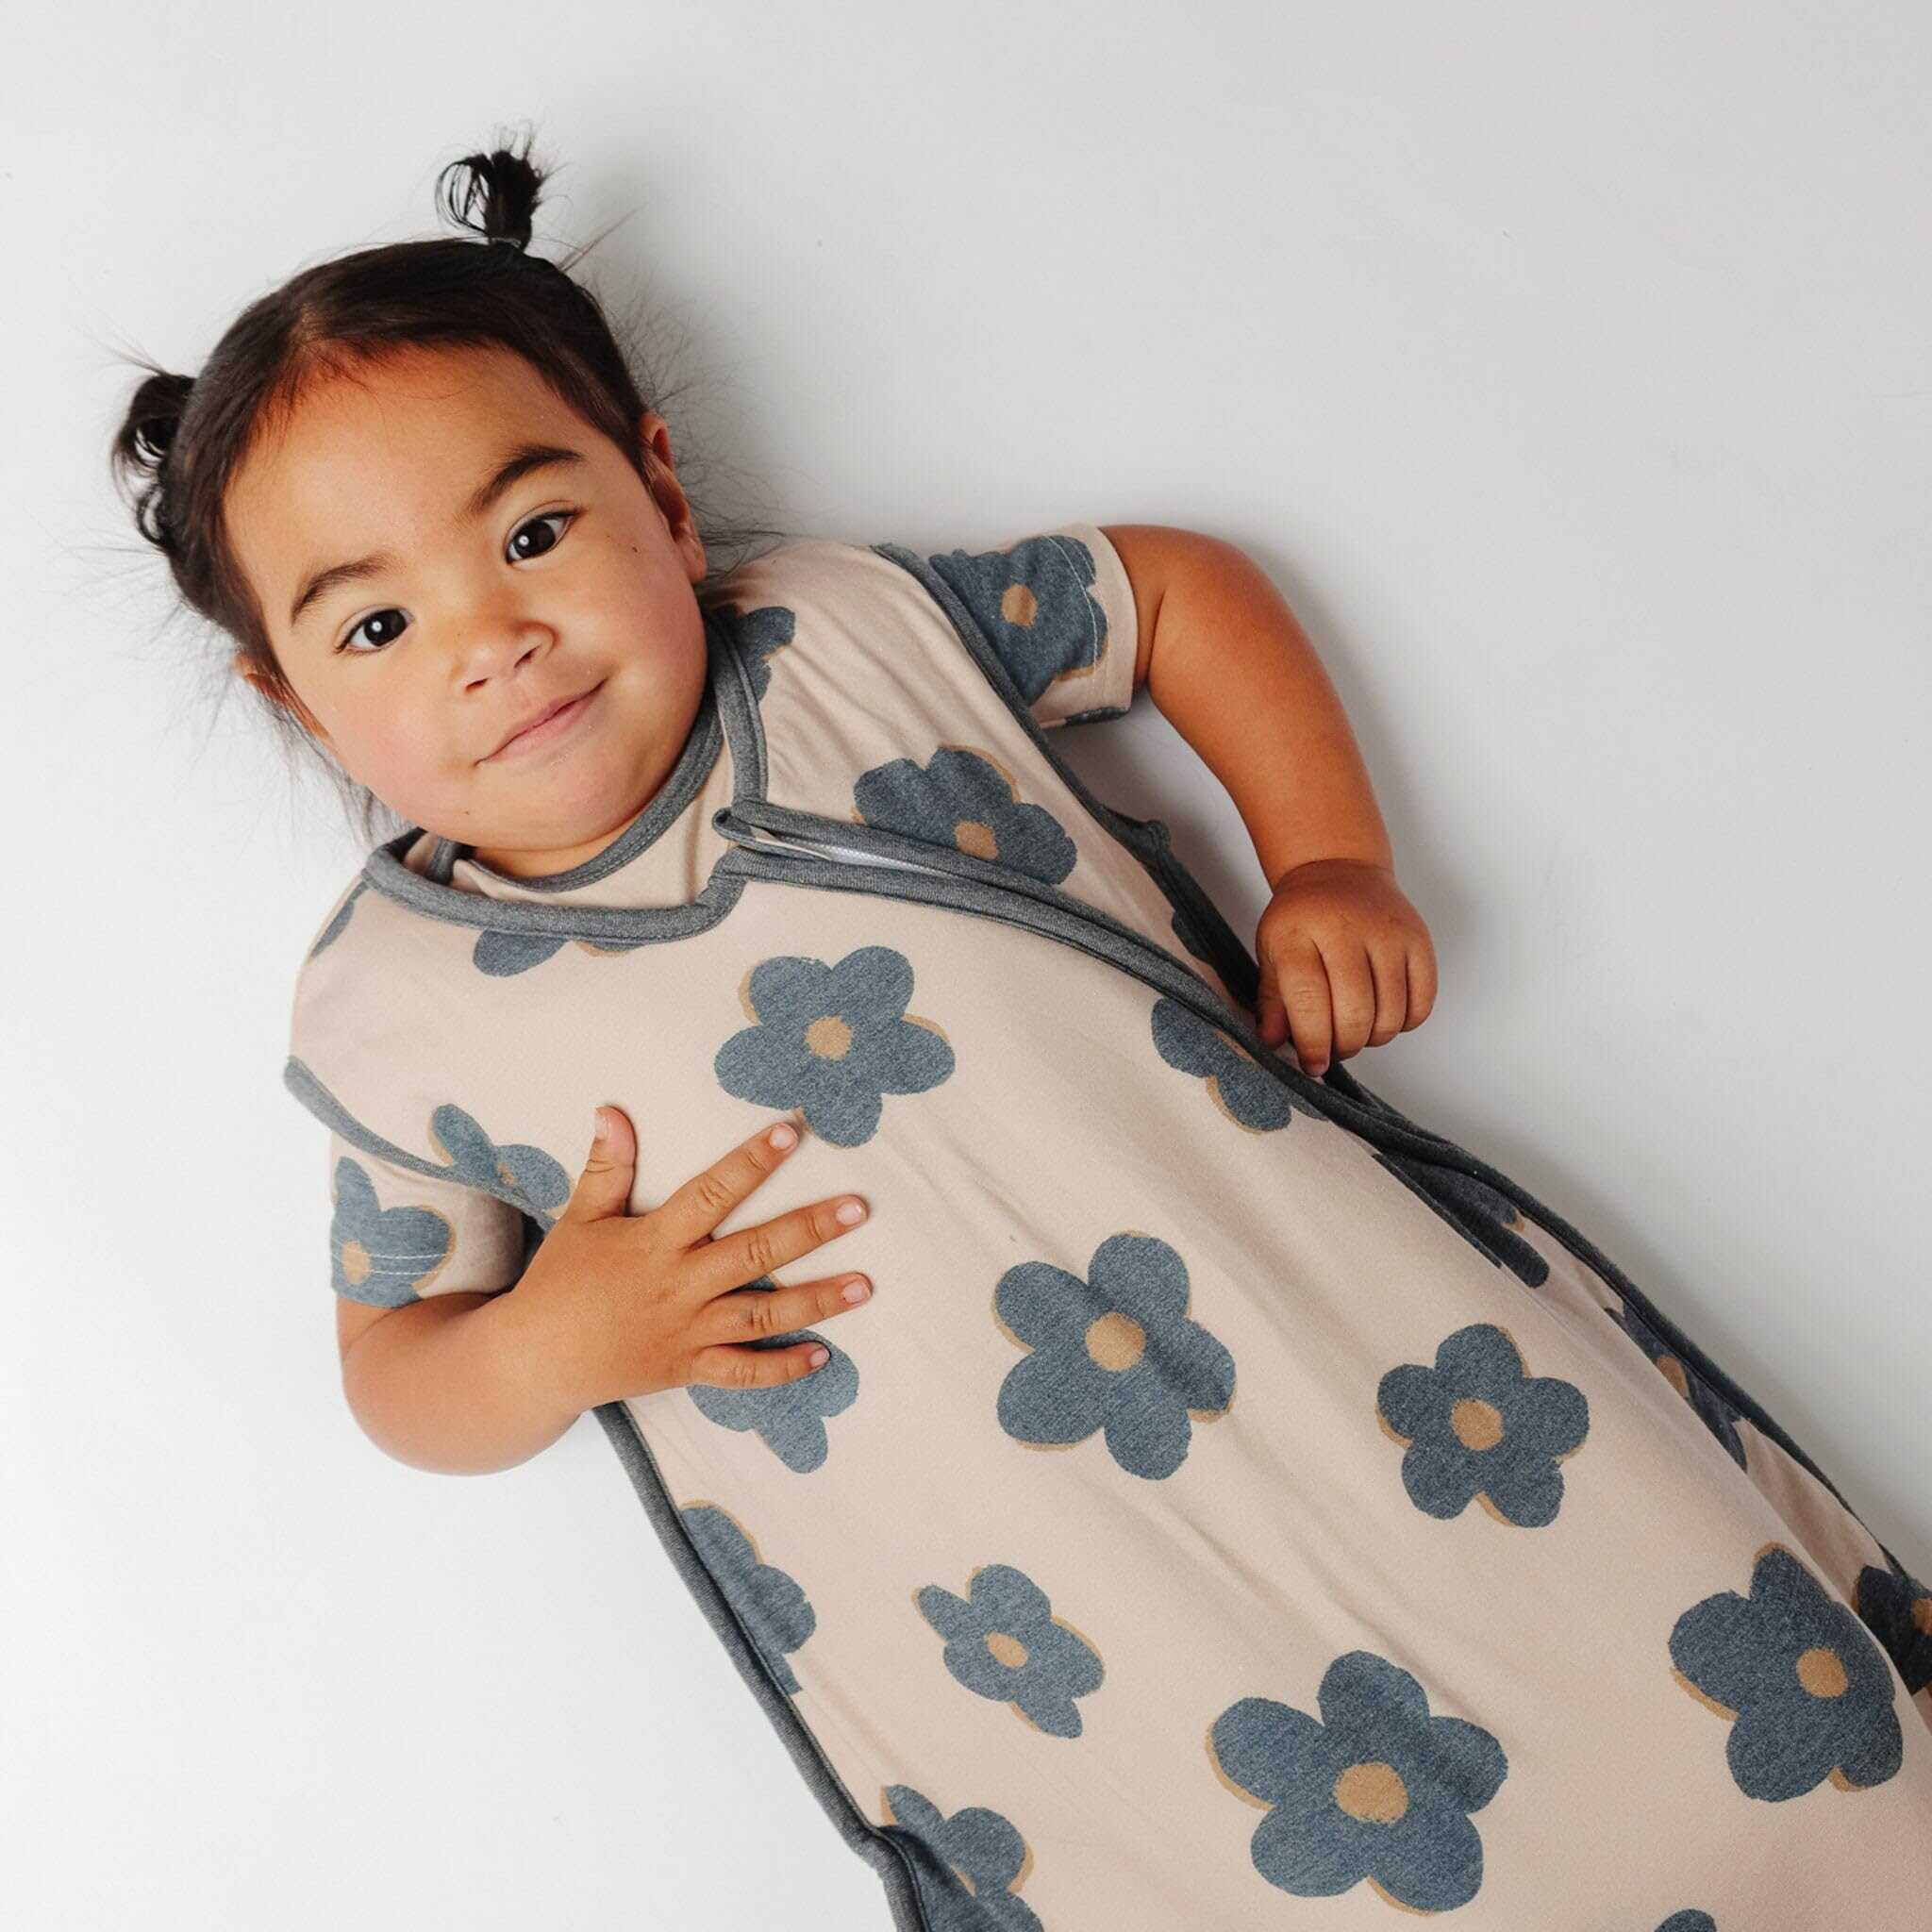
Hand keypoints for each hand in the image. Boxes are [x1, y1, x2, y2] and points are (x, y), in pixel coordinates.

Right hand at [503, 1106, 875, 1413]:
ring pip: (762, 1315)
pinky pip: (742, 1373)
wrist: (534, 1361)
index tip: (791, 1133)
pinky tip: (823, 1356)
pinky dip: (782, 1368)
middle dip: (809, 1229)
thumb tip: (611, 1110)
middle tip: (859, 1208)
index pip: (711, 1193)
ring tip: (866, 1284)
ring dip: (817, 1301)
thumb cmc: (560, 1282)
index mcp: (654, 1241)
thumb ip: (607, 1166)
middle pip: (754, 1254)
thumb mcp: (580, 1218)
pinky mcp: (688, 1368)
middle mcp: (679, 1286)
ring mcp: (688, 1331)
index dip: (751, 1162)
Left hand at [1252, 857, 1437, 1076]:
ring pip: (1390, 1015)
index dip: (1312, 1043)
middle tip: (1335, 1048)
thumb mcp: (1272, 950)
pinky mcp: (1419, 940)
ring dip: (1373, 1038)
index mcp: (1300, 933)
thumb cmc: (1302, 918)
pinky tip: (1383, 1015)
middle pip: (1355, 1013)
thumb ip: (1273, 999)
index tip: (1312, 1065)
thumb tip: (1272, 1043)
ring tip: (1356, 1029)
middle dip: (1344, 1046)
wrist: (1339, 870)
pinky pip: (1421, 1004)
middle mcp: (1346, 931)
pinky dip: (1404, 1023)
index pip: (1308, 1001)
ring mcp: (1388, 934)